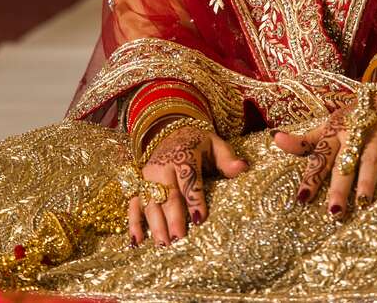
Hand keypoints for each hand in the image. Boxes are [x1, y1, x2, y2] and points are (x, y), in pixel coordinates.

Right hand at [128, 121, 246, 246]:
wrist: (170, 131)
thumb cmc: (198, 144)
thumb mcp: (215, 145)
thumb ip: (227, 158)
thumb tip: (242, 167)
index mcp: (182, 154)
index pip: (188, 177)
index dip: (194, 198)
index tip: (199, 218)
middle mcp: (162, 166)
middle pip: (167, 193)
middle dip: (172, 216)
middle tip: (178, 237)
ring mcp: (148, 176)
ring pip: (149, 201)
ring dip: (155, 223)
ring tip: (163, 244)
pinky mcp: (140, 185)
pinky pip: (133, 204)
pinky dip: (133, 222)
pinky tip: (137, 240)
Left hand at [273, 81, 376, 217]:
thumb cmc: (353, 115)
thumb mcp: (328, 126)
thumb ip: (305, 140)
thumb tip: (275, 140)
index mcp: (334, 134)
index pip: (320, 159)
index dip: (311, 178)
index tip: (302, 200)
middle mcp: (353, 132)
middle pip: (344, 162)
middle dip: (338, 186)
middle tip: (334, 211)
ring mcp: (376, 130)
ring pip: (370, 156)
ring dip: (367, 177)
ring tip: (363, 201)